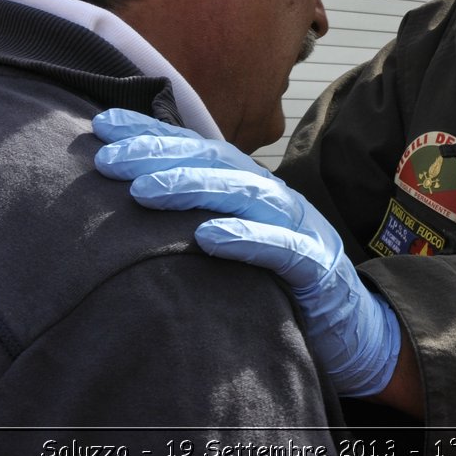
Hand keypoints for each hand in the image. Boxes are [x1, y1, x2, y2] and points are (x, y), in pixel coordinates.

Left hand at [92, 109, 400, 396]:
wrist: (352, 329)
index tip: (103, 126)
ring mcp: (298, 227)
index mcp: (251, 189)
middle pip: (215, 162)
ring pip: (245, 194)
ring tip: (143, 191)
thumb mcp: (236, 242)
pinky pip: (281, 248)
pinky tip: (207, 237)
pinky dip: (246, 238)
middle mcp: (273, 198)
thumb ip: (198, 216)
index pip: (197, 151)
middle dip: (160, 154)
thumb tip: (131, 196)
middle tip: (108, 158)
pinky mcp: (315, 267)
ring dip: (193, 187)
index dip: (153, 134)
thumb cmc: (281, 286)